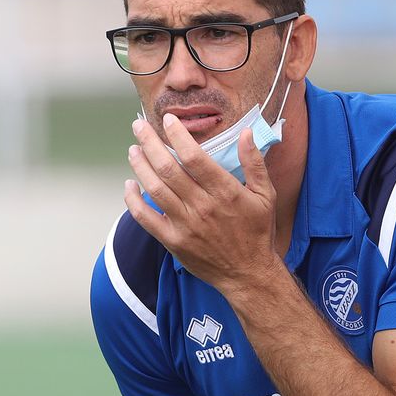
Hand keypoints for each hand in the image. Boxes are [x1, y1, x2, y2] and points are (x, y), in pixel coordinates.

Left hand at [124, 114, 279, 290]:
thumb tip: (246, 132)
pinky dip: (133, 201)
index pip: (194, 157)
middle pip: (168, 169)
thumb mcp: (266, 195)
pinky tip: (129, 185)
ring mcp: (185, 225)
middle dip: (150, 144)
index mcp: (225, 192)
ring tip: (133, 150)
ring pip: (155, 190)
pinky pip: (146, 219)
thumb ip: (255, 163)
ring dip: (140, 166)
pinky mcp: (174, 241)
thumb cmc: (258, 232)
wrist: (249, 274)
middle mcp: (202, 207)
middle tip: (138, 127)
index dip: (178, 136)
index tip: (168, 121)